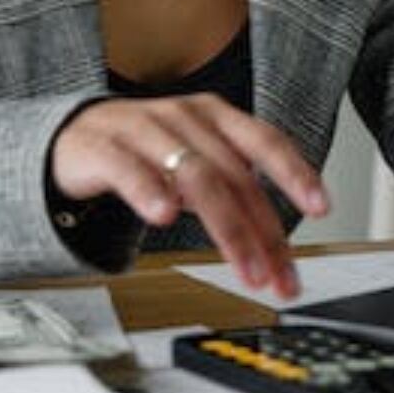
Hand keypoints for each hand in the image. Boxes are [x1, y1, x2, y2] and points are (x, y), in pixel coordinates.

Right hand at [51, 94, 328, 298]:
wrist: (72, 138)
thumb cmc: (143, 153)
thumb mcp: (196, 164)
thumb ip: (235, 191)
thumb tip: (277, 243)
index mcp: (213, 117)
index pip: (264, 140)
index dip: (295, 172)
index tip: (322, 207)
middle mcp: (183, 118)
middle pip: (233, 174)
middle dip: (261, 232)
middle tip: (276, 275)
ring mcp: (142, 129)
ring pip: (194, 176)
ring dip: (225, 227)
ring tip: (242, 266)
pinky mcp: (102, 147)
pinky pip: (129, 169)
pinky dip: (149, 191)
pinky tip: (164, 216)